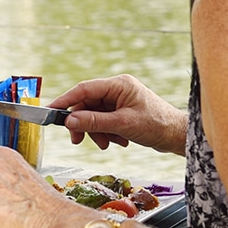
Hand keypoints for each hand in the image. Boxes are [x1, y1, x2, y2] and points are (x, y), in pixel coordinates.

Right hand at [49, 75, 187, 154]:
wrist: (176, 136)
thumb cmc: (156, 125)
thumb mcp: (122, 125)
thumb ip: (94, 122)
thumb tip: (70, 120)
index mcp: (119, 84)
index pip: (84, 89)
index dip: (65, 100)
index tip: (51, 111)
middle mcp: (117, 89)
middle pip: (87, 104)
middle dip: (84, 124)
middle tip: (78, 140)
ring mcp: (120, 100)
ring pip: (94, 115)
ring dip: (96, 132)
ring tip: (108, 143)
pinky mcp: (122, 111)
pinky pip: (103, 121)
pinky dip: (106, 133)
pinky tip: (118, 141)